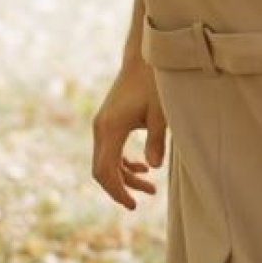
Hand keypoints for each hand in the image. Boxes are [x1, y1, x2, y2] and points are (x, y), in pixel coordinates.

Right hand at [91, 58, 166, 210]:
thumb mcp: (160, 112)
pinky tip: (142, 166)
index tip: (133, 205)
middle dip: (121, 187)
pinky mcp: (109, 120)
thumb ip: (156, 140)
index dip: (117, 192)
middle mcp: (101, 128)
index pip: (105, 171)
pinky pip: (110, 150)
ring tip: (151, 188)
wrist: (144, 57)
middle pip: (102, 169)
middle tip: (141, 201)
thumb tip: (154, 169)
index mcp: (110, 128)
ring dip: (125, 175)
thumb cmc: (155, 82)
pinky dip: (123, 162)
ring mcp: (102, 124)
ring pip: (107, 160)